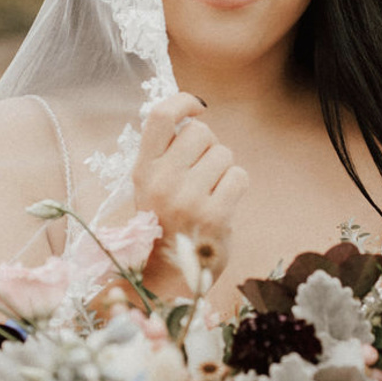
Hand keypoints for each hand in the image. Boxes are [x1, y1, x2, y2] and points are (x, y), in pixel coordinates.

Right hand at [132, 94, 247, 288]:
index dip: (183, 102)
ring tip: (210, 193)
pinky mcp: (214, 215)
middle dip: (209, 147)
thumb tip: (195, 118)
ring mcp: (187, 198)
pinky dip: (237, 186)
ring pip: (223, 154)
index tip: (198, 108)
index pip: (159, 116)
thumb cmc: (165, 227)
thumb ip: (165, 156)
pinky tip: (223, 203)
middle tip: (203, 173)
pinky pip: (239, 176)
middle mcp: (161, 181)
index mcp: (142, 171)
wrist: (168, 279)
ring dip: (224, 169)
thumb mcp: (151, 189)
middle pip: (201, 132)